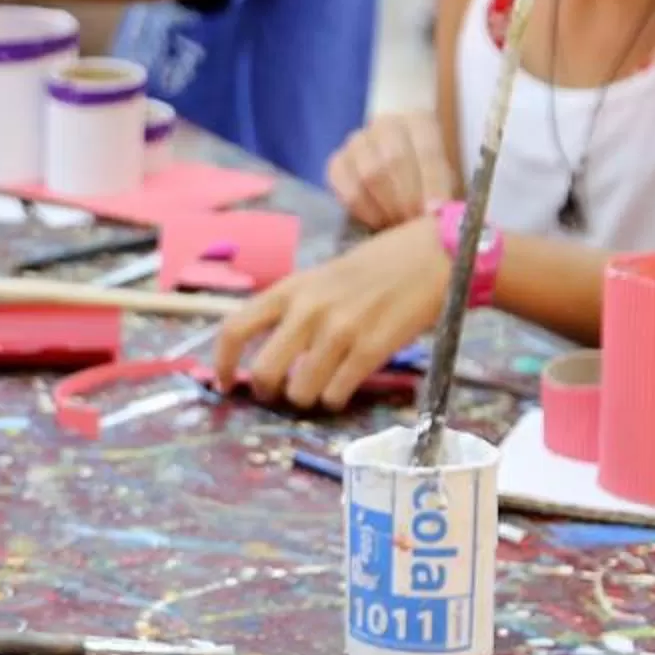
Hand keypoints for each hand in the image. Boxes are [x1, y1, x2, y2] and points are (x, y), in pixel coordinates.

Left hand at [210, 219, 448, 409]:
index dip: (223, 363)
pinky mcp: (372, 350)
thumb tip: (265, 350)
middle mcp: (308, 310)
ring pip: (300, 391)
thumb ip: (292, 309)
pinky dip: (334, 399)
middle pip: (264, 371)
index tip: (225, 383)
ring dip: (305, 398)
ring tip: (317, 390)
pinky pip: (336, 394)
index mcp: (290, 289)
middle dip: (266, 391)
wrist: (431, 255)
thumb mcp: (320, 278)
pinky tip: (342, 388)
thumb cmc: (375, 268)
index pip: (235, 329)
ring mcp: (340, 331)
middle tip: (277, 394)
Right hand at [328, 112, 461, 229]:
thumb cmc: (426, 176)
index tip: (434, 212)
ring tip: (398, 223)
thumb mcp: (443, 179)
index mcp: (419, 122)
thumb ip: (441, 191)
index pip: (427, 151)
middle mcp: (386, 125)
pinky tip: (377, 221)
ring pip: (368, 174)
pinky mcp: (337, 162)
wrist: (400, 171)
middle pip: (393, 161)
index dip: (431, 184)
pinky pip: (345, 187)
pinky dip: (363, 209)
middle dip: (406, 198)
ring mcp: (357, 142)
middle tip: (414, 221)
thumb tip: (435, 213)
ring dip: (385, 206)